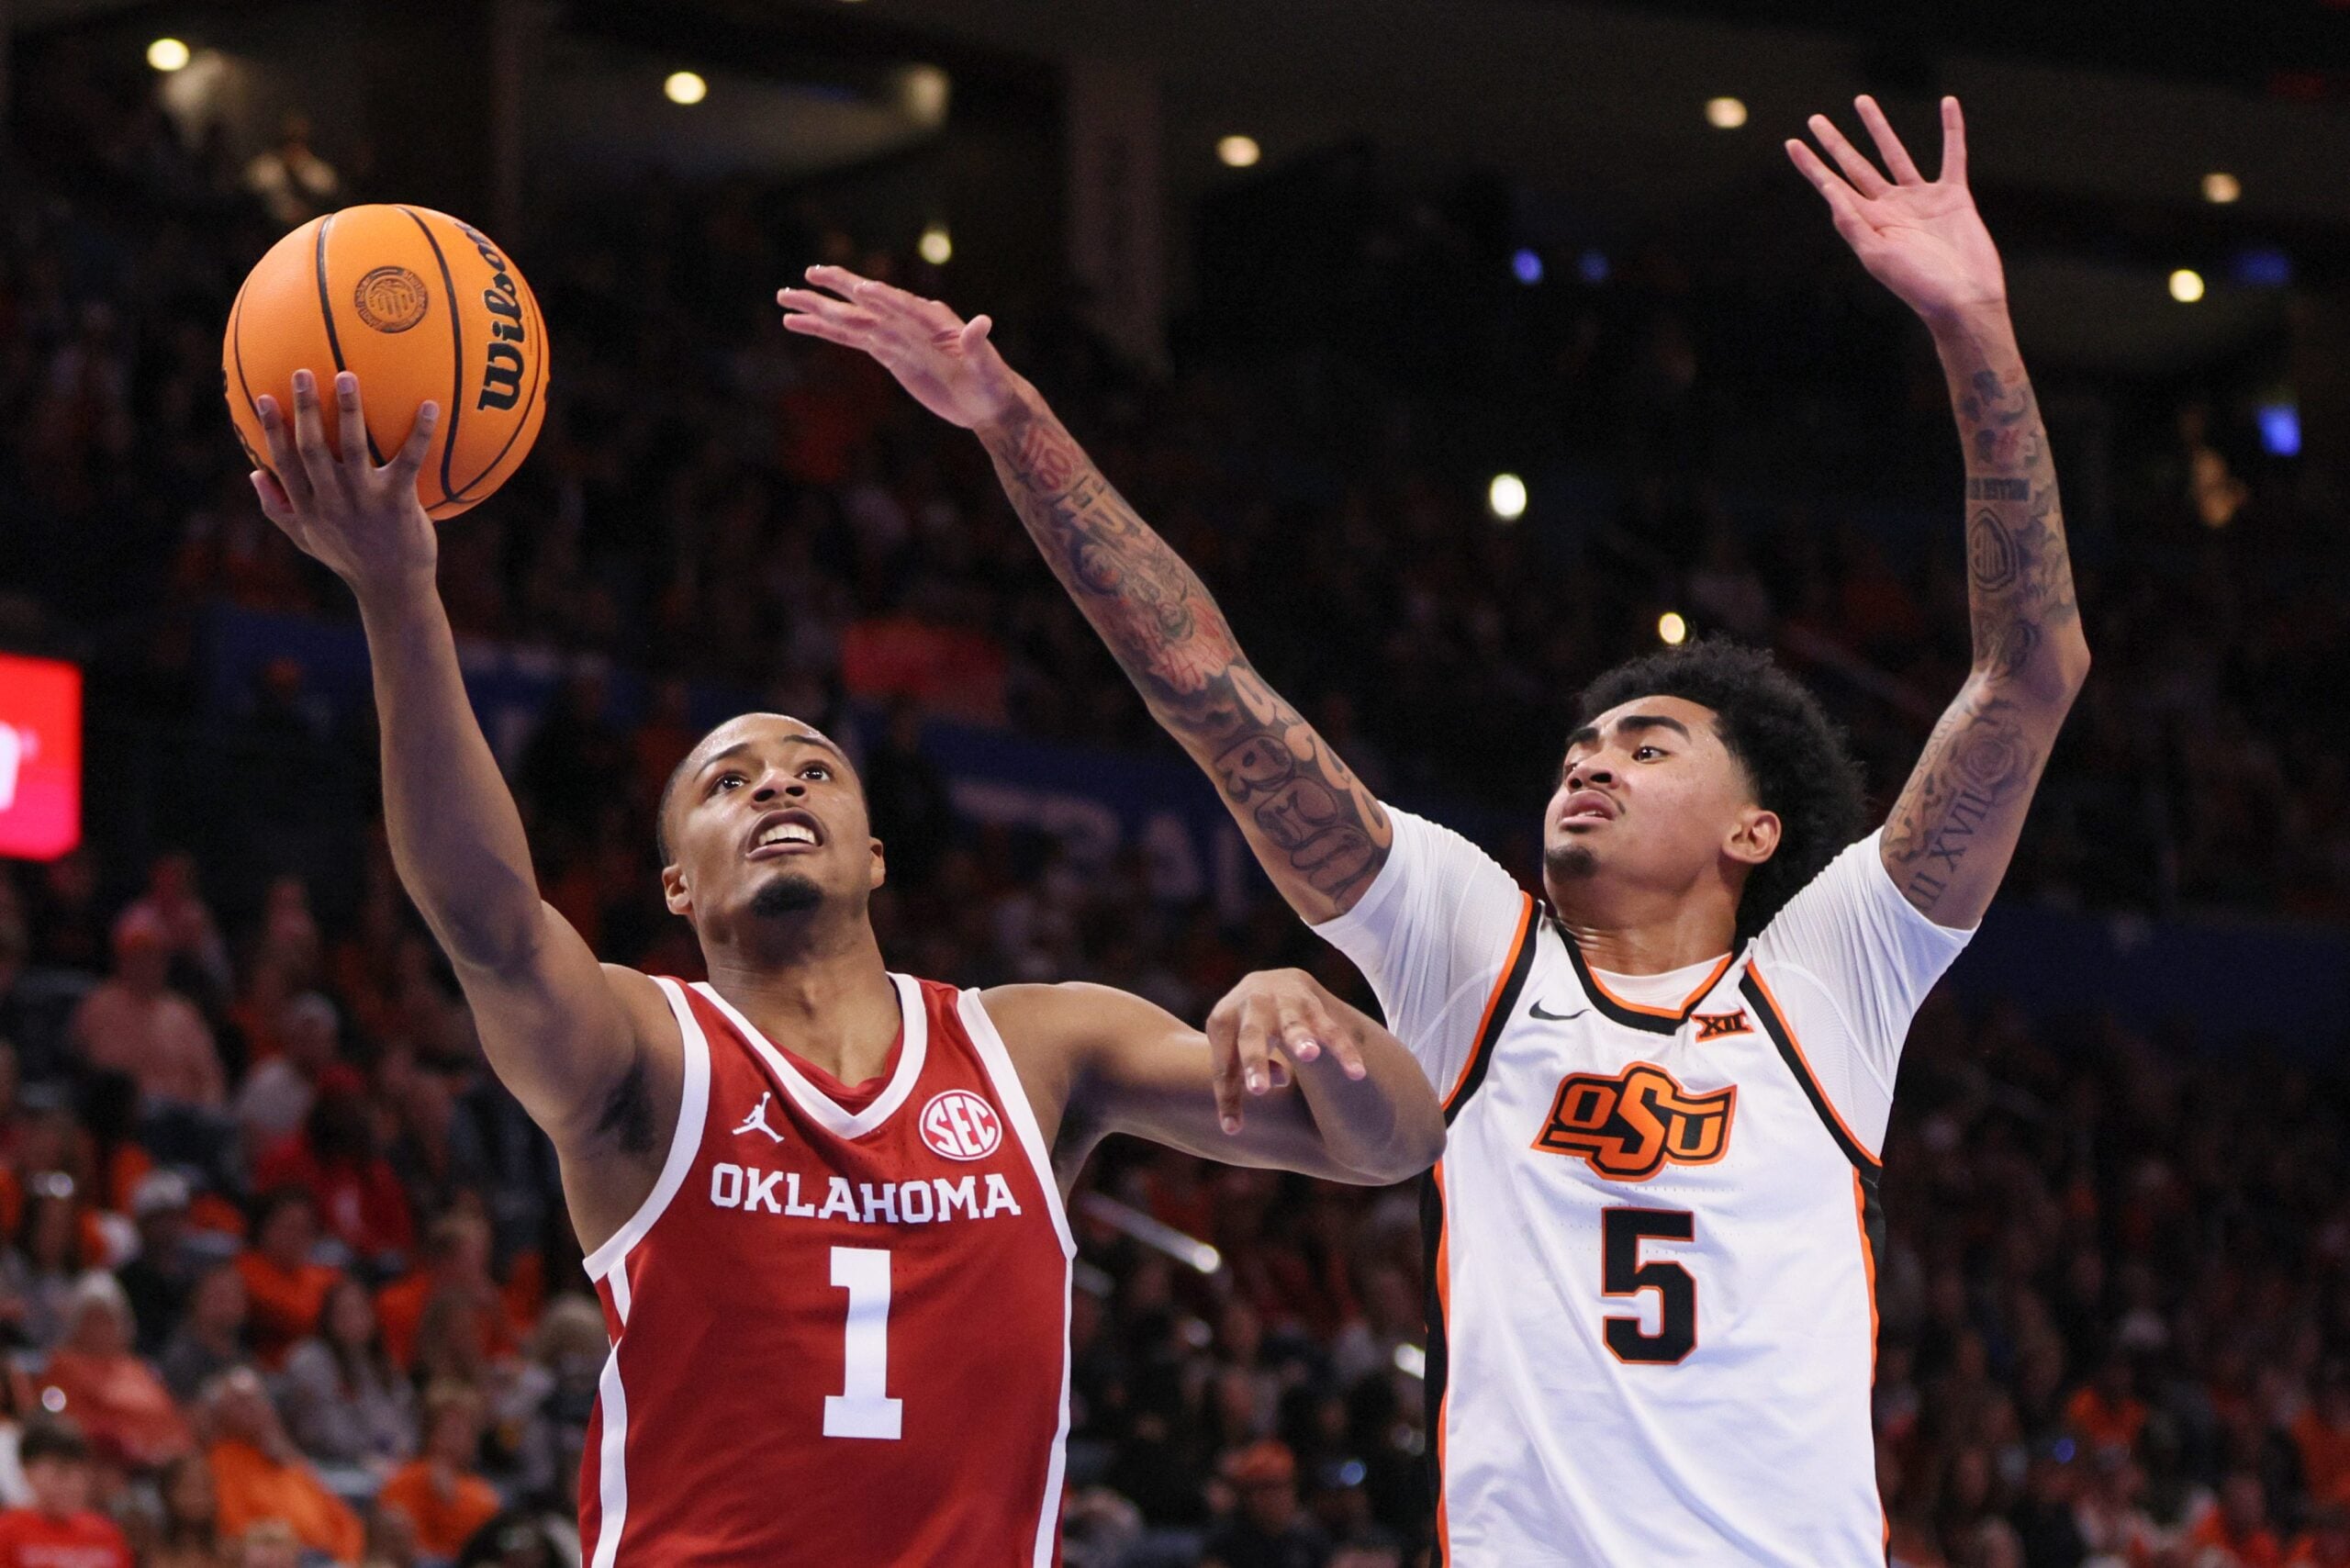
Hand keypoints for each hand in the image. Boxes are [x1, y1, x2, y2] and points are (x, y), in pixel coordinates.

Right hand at [250, 369, 439, 598]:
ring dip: (349, 411)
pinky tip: (430, 406)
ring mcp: (365, 502)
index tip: (264, 397)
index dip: (272, 430)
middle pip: (311, 449)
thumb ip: (279, 509)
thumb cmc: (351, 559)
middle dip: (305, 410)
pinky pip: (409, 461)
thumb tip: (253, 474)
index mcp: (309, 508)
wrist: (393, 589)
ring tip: (347, 376)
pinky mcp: (399, 503)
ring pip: (352, 449)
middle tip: (302, 372)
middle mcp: (332, 502)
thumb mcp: (307, 540)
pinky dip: (420, 433)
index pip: (284, 463)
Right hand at [778, 265, 1026, 429]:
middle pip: (868, 303)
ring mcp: (894, 336)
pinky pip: (849, 339)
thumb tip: (983, 323)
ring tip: (784, 296)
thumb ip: (980, 346)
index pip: (903, 305)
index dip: (883, 298)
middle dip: (839, 289)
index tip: (859, 288)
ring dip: (818, 308)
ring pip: (850, 319)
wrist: (987, 401)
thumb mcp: (989, 368)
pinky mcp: (886, 352)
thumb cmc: (993, 384)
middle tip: (809, 273)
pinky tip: (797, 323)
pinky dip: (824, 331)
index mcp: (933, 320)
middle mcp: (909, 321)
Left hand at [1205, 968, 1369, 1133]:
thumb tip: (1270, 1087)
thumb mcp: (1232, 1046)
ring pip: (1294, 1025)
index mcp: (1224, 1018)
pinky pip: (1331, 1030)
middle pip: (1251, 1036)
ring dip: (1301, 1040)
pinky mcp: (1314, 1006)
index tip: (1233, 1128)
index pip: (1224, 1063)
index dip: (1228, 1096)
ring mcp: (1284, 1004)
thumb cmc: (1245, 1027)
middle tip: (1258, 1090)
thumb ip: (1240, 1075)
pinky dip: (1343, 1050)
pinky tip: (1356, 1073)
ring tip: (1309, 1055)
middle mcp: (1252, 1006)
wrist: (1274, 980)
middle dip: (1254, 1062)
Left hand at [1787, 96, 2005, 326]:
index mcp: (1867, 224)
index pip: (1832, 188)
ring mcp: (1920, 200)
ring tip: (1861, 101)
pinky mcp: (1953, 196)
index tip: (1791, 144)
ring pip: (1895, 154)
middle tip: (1814, 120)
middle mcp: (1889, 209)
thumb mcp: (1878, 257)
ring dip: (1878, 128)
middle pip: (1855, 166)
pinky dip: (1951, 129)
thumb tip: (1829, 191)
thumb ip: (1853, 223)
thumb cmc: (1920, 287)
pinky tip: (1948, 103)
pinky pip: (1952, 155)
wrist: (1964, 299)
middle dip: (1835, 143)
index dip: (1812, 167)